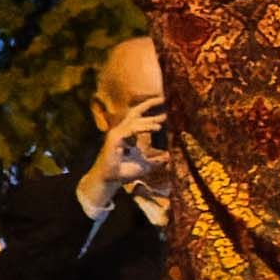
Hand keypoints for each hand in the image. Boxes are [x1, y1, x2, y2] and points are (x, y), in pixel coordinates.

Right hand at [80, 98, 169, 215]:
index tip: (166, 110)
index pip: (140, 119)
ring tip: (161, 123)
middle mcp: (122, 131)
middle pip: (136, 112)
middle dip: (149, 104)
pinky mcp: (115, 139)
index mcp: (128, 134)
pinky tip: (155, 128)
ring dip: (149, 121)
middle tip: (163, 98)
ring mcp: (117, 133)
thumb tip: (169, 157)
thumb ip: (156, 160)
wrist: (110, 180)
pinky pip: (130, 129)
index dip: (152, 113)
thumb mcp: (145, 165)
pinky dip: (142, 128)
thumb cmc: (123, 172)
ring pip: (134, 121)